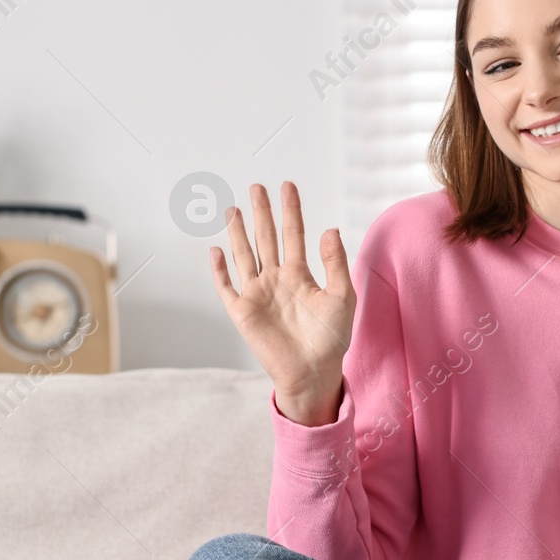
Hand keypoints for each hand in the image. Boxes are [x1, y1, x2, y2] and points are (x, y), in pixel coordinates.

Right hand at [210, 181, 354, 425]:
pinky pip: (226, 287)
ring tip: (234, 209)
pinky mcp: (242, 312)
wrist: (313, 373)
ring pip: (245, 255)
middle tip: (256, 187)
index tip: (287, 186)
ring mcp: (258, 294)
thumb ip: (335, 264)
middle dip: (261, 213)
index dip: (291, 210)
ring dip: (238, 233)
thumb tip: (329, 230)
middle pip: (266, 238)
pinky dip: (219, 270)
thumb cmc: (331, 340)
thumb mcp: (342, 297)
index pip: (294, 234)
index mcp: (300, 275)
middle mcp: (276, 280)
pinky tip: (217, 251)